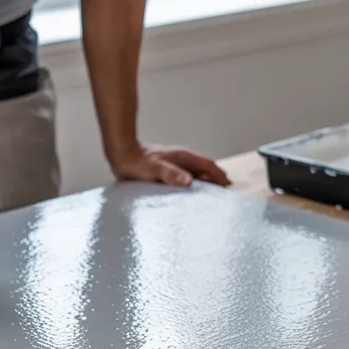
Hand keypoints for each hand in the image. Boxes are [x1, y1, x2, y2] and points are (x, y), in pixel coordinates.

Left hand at [108, 145, 230, 187]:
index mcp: (182, 157)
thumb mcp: (154, 170)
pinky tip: (190, 191)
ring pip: (195, 172)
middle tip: (224, 190)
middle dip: (215, 177)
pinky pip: (186, 175)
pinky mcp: (167, 170)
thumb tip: (189, 181)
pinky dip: (193, 182)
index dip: (218, 174)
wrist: (122, 156)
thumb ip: (171, 175)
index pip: (207, 164)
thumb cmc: (136, 163)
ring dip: (205, 180)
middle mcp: (181, 159)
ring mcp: (174, 164)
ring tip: (211, 192)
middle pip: (204, 168)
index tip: (227, 184)